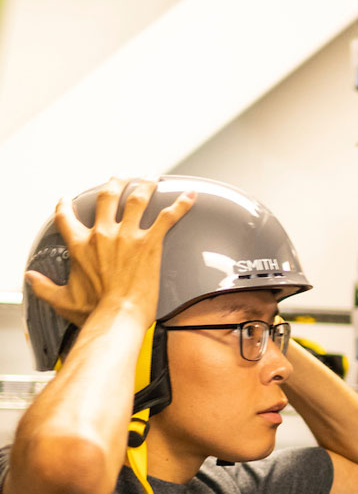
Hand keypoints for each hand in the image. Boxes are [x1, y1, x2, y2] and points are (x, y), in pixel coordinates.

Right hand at [24, 178, 195, 328]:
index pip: (67, 218)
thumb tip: (31, 280)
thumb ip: (45, 287)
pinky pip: (168, 218)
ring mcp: (127, 236)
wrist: (119, 317)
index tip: (66, 200)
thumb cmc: (94, 312)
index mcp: (81, 245)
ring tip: (151, 177)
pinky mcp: (150, 243)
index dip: (65, 207)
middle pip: (108, 197)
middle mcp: (103, 234)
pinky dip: (181, 205)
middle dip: (115, 183)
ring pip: (137, 200)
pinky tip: (190, 196)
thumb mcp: (63, 299)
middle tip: (120, 176)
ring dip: (145, 185)